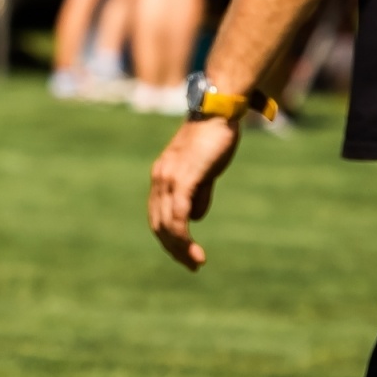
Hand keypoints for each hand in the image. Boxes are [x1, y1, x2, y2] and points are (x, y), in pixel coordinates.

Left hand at [148, 116, 240, 270]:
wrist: (218, 110)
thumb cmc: (215, 136)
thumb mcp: (205, 170)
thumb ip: (199, 193)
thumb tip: (196, 217)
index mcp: (161, 178)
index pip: (158, 216)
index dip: (169, 238)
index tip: (184, 254)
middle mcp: (159, 180)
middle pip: (158, 225)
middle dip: (173, 249)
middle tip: (191, 266)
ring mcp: (168, 178)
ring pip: (167, 224)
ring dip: (180, 248)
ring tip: (195, 263)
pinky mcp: (182, 178)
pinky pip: (178, 216)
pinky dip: (184, 237)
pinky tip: (195, 250)